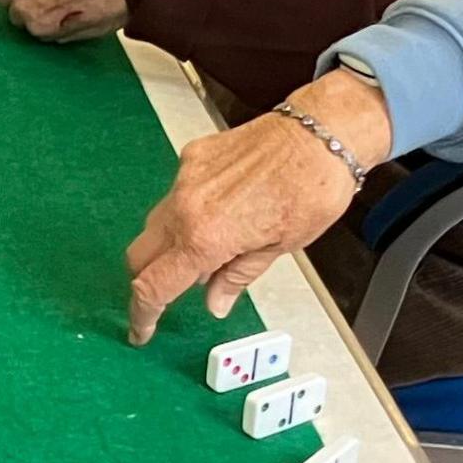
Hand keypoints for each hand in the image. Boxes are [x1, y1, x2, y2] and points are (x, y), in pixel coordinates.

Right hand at [122, 74, 389, 342]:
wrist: (321, 132)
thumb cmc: (311, 188)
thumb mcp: (280, 247)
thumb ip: (237, 276)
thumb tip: (215, 302)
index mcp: (205, 237)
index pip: (153, 286)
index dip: (143, 314)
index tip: (141, 330)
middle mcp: (185, 206)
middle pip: (141, 255)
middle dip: (148, 280)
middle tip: (169, 294)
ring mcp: (185, 177)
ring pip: (156, 223)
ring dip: (168, 246)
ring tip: (208, 251)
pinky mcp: (193, 155)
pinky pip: (176, 194)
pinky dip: (186, 212)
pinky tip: (219, 212)